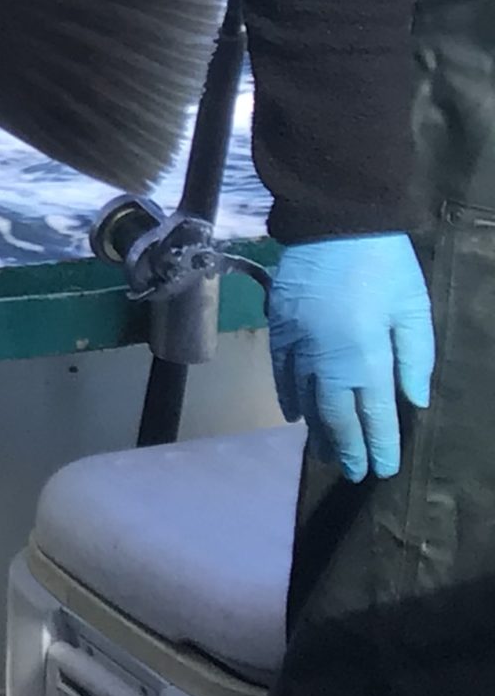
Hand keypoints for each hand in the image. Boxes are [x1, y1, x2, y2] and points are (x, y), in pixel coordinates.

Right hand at [267, 233, 435, 480]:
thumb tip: (412, 400)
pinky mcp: (279, 328)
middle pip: (336, 416)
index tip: (382, 471)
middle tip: (355, 473)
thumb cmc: (384, 265)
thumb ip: (415, 358)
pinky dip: (289, 397)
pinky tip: (296, 413)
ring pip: (306, 400)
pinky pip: (282, 374)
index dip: (379, 446)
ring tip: (327, 454)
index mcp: (366, 357)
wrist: (333, 222)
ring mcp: (298, 345)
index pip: (374, 415)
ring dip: (319, 430)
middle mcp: (328, 360)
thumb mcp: (413, 309)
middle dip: (348, 448)